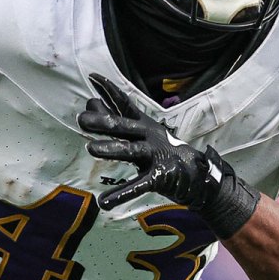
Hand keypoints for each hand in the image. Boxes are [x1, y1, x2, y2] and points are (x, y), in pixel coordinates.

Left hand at [78, 73, 259, 238]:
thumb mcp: (139, 132)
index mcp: (144, 125)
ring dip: (110, 148)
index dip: (110, 91)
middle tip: (82, 119)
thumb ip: (116, 119)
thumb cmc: (160, 150)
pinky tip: (105, 201)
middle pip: (124, 126)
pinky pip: (137, 186)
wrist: (196, 173)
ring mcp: (155, 156)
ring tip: (91, 148)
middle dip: (103, 122)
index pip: (125, 105)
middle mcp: (149, 136)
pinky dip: (121, 194)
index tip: (93, 77)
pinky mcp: (160, 177)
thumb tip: (91, 103)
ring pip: (130, 151)